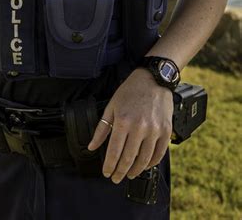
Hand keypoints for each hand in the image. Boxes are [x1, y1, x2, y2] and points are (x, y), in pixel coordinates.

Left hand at [87, 68, 172, 183]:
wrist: (153, 79)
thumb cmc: (130, 91)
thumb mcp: (111, 106)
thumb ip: (101, 128)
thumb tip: (92, 146)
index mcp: (123, 121)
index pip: (114, 151)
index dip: (109, 166)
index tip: (106, 173)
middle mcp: (139, 127)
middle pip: (128, 158)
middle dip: (120, 171)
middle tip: (116, 178)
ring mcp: (154, 130)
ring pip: (144, 159)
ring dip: (135, 170)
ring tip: (129, 173)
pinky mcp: (166, 131)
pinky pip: (159, 154)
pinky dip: (151, 163)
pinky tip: (144, 165)